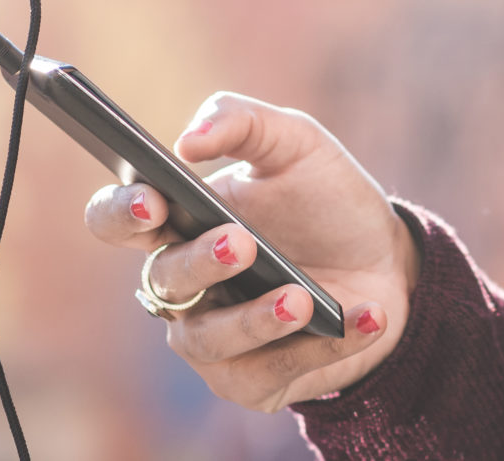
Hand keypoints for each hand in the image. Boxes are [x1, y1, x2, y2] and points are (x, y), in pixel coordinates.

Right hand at [84, 92, 419, 409]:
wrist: (386, 260)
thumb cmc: (325, 199)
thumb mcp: (295, 143)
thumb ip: (241, 121)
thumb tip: (187, 140)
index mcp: (179, 222)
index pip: (117, 218)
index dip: (121, 212)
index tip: (152, 200)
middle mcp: (182, 286)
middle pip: (163, 281)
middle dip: (200, 262)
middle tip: (242, 243)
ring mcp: (211, 339)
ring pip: (207, 341)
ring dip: (255, 320)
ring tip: (300, 298)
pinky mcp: (252, 381)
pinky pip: (271, 373)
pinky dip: (322, 345)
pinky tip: (364, 317)